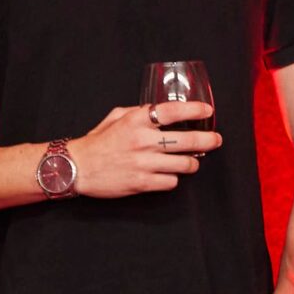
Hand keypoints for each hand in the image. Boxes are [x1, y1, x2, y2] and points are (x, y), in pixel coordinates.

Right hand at [69, 101, 221, 196]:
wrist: (77, 167)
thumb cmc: (98, 142)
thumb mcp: (116, 117)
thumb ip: (140, 112)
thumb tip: (162, 110)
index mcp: (136, 121)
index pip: (173, 111)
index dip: (194, 110)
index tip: (207, 111)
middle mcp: (142, 141)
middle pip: (188, 140)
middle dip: (208, 141)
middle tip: (216, 140)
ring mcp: (143, 163)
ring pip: (185, 164)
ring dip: (192, 163)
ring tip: (191, 161)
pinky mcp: (142, 183)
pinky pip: (171, 182)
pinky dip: (173, 179)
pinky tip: (168, 174)